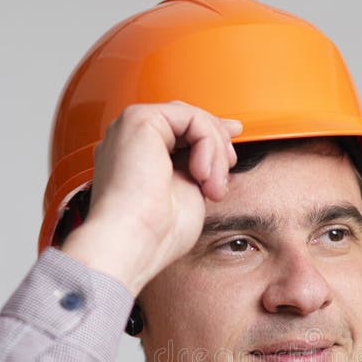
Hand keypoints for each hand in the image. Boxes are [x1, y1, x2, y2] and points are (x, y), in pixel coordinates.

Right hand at [61, 102, 241, 293]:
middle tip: (222, 180)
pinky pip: (193, 118)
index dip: (212, 138)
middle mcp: (131, 138)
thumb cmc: (155, 232)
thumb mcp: (189, 191)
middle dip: (218, 145)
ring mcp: (133, 126)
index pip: (180, 130)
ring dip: (216, 153)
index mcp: (137, 156)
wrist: (133, 243)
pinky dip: (208, 145)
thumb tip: (225, 137)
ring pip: (195, 119)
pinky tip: (201, 174)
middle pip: (188, 121)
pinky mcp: (140, 119)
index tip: (231, 158)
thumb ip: (202, 164)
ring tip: (212, 187)